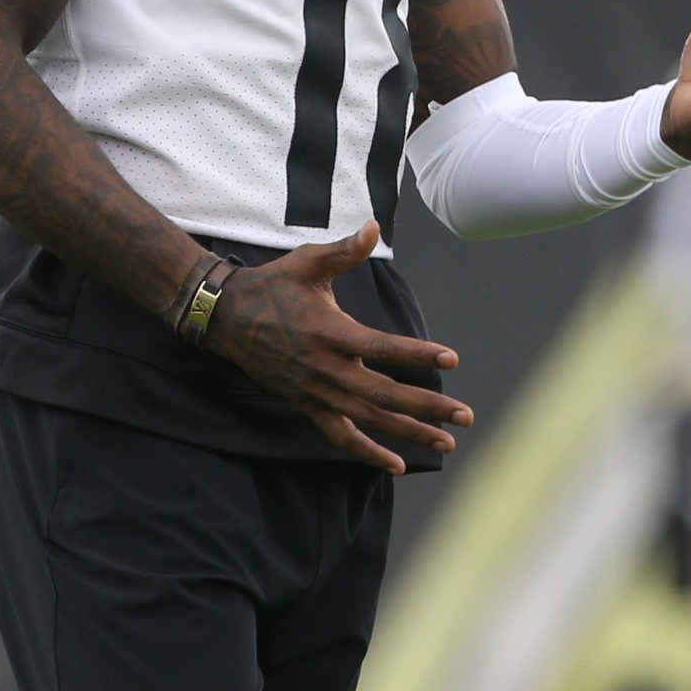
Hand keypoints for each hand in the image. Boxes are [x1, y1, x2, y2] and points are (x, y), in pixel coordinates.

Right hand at [204, 223, 473, 474]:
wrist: (226, 318)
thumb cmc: (274, 285)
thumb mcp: (309, 261)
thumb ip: (346, 251)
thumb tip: (374, 226)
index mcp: (331, 331)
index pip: (381, 348)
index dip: (416, 355)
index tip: (451, 359)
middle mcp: (326, 368)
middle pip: (383, 394)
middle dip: (427, 407)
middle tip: (465, 416)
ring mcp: (317, 392)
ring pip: (368, 420)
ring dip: (409, 433)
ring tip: (447, 442)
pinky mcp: (308, 405)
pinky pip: (341, 436)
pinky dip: (369, 453)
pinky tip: (398, 465)